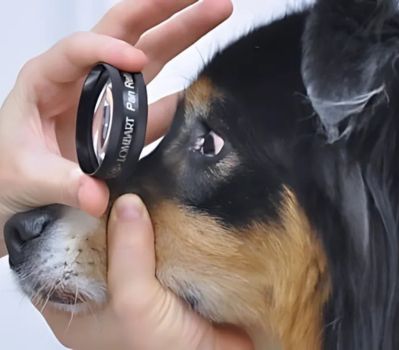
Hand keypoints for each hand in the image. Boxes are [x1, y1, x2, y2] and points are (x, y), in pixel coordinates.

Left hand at [0, 0, 231, 252]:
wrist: (18, 187)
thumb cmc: (10, 171)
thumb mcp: (28, 176)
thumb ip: (63, 183)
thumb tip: (97, 196)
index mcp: (48, 79)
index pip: (80, 50)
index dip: (109, 50)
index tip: (137, 63)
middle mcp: (83, 78)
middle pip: (126, 32)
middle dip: (164, 10)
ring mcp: (108, 96)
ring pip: (149, 56)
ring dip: (183, 35)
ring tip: (217, 15)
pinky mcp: (125, 119)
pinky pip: (157, 102)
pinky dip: (181, 93)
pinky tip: (204, 83)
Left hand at [42, 195, 253, 349]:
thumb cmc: (163, 349)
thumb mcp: (134, 303)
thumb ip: (127, 253)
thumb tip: (127, 201)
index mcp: (74, 306)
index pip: (54, 257)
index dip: (63, 225)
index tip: (82, 194)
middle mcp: (100, 292)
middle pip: (96, 245)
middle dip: (107, 218)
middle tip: (118, 182)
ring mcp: (131, 283)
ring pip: (128, 243)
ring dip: (138, 222)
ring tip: (143, 187)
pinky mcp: (158, 276)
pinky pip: (153, 245)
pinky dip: (160, 229)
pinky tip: (166, 206)